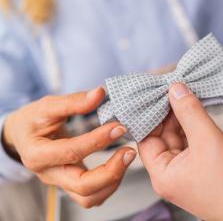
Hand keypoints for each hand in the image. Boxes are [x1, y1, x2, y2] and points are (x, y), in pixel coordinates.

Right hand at [3, 87, 136, 207]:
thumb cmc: (34, 120)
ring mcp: (61, 183)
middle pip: (83, 186)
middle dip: (111, 171)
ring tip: (127, 157)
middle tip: (129, 151)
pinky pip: (93, 195)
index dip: (98, 140)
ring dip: (113, 181)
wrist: (23, 136)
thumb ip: (73, 101)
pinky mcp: (71, 185)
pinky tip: (119, 165)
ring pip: (89, 198)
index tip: (119, 127)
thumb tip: (100, 93)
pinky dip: (110, 185)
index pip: (71, 152)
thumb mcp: (47, 106)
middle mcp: (49, 174)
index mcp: (38, 154)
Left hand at [138, 83, 222, 220]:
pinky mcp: (200, 169)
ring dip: (183, 119)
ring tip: (188, 98)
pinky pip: (191, 144)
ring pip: (178, 139)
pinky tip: (198, 113)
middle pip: (162, 137)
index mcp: (163, 174)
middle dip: (169, 114)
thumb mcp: (209, 140)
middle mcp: (170, 175)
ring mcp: (186, 173)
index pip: (147, 139)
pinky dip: (193, 128)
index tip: (159, 94)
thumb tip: (176, 90)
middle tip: (176, 91)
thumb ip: (190, 112)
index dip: (151, 116)